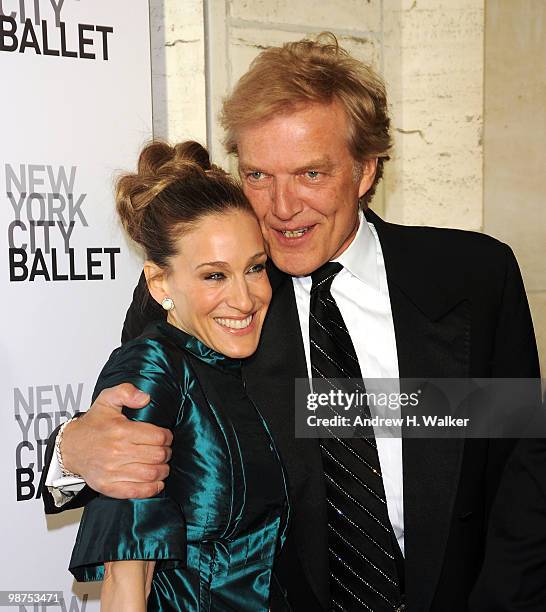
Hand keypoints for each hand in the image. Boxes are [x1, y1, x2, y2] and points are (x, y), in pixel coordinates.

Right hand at [61, 383, 172, 498]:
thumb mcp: (107, 399)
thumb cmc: (93, 423)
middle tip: (165, 450)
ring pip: (151, 474)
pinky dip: (152, 488)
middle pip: (157, 456)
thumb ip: (126, 392)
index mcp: (121, 431)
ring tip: (162, 464)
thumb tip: (145, 398)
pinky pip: (136, 491)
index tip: (165, 436)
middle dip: (167, 452)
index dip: (167, 436)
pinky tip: (157, 482)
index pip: (158, 437)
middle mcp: (117, 452)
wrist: (70, 447)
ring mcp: (112, 472)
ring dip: (163, 470)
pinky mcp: (108, 486)